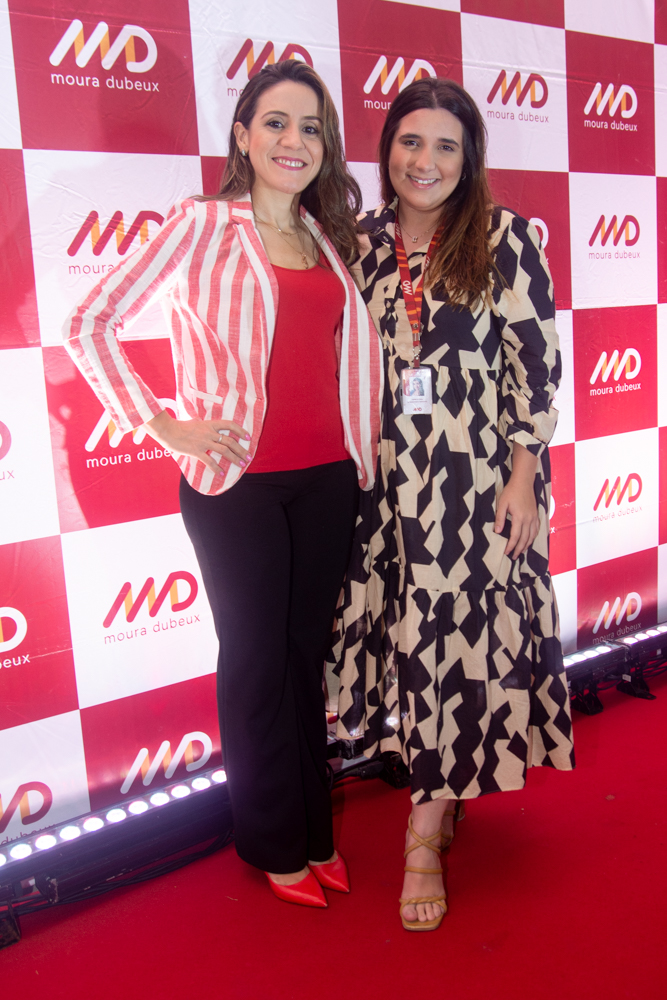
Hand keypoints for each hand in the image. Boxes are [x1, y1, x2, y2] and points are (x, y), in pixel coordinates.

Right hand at [145, 410, 250, 477]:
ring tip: (241, 465)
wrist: (168, 431)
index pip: (230, 425)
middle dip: (241, 450)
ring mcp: (203, 442)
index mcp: (210, 424)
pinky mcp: (196, 451)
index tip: (248, 438)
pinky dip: (217, 468)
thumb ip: (201, 424)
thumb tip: (202, 423)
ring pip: (224, 450)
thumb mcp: (194, 422)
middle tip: (248, 457)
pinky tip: (222, 474)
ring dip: (235, 458)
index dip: (241, 431)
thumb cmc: (180, 427)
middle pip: (230, 441)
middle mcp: (209, 433)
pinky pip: (210, 461)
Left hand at [494, 442, 539, 558]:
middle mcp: (529, 519)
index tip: (506, 552)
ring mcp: (534, 517)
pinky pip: (536, 530)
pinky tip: (529, 541)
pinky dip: (533, 538)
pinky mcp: (536, 515)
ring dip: (526, 546)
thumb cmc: (511, 492)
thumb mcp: (502, 504)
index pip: (515, 536)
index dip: (511, 546)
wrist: (523, 482)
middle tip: (513, 557)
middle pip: (525, 539)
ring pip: (532, 536)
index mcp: (519, 517)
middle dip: (519, 550)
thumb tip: (497, 532)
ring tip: (521, 552)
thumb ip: (500, 518)